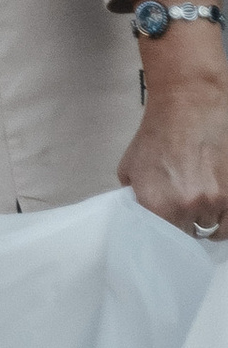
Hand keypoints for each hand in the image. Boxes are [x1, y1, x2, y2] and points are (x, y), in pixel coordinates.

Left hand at [119, 0, 227, 234]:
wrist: (190, 104)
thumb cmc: (157, 134)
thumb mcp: (130, 170)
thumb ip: (137, 200)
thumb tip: (144, 219)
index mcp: (156, 205)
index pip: (165, 243)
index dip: (168, 240)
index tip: (170, 236)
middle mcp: (188, 207)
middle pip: (193, 236)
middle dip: (188, 229)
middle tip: (186, 219)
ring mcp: (218, 199)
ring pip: (218, 228)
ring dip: (212, 221)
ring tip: (204, 207)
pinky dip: (227, 216)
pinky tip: (220, 206)